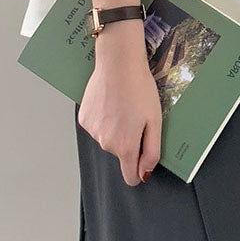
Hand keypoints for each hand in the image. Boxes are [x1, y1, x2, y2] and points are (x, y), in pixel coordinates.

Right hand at [77, 19, 161, 185]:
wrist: (118, 63)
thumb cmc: (140, 89)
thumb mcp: (155, 121)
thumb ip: (151, 152)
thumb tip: (145, 173)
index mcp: (125, 146)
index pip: (130, 177)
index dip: (139, 169)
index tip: (143, 154)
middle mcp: (105, 143)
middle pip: (120, 154)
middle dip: (129, 140)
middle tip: (137, 116)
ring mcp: (92, 131)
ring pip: (108, 138)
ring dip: (116, 127)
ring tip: (123, 105)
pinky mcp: (84, 118)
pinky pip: (97, 126)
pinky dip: (104, 118)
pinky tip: (111, 101)